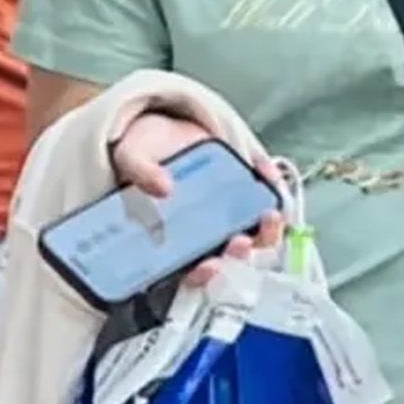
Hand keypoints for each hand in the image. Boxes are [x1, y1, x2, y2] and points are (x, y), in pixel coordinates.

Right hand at [110, 110, 285, 285]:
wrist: (163, 127)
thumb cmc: (144, 152)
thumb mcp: (131, 157)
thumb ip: (140, 171)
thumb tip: (163, 187)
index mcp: (175, 239)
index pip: (191, 270)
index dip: (203, 275)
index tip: (210, 266)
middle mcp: (206, 234)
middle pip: (228, 258)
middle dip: (240, 256)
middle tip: (241, 242)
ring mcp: (230, 215)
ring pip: (256, 238)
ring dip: (267, 234)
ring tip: (270, 216)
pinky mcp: (246, 191)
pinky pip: (266, 198)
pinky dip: (272, 188)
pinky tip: (266, 174)